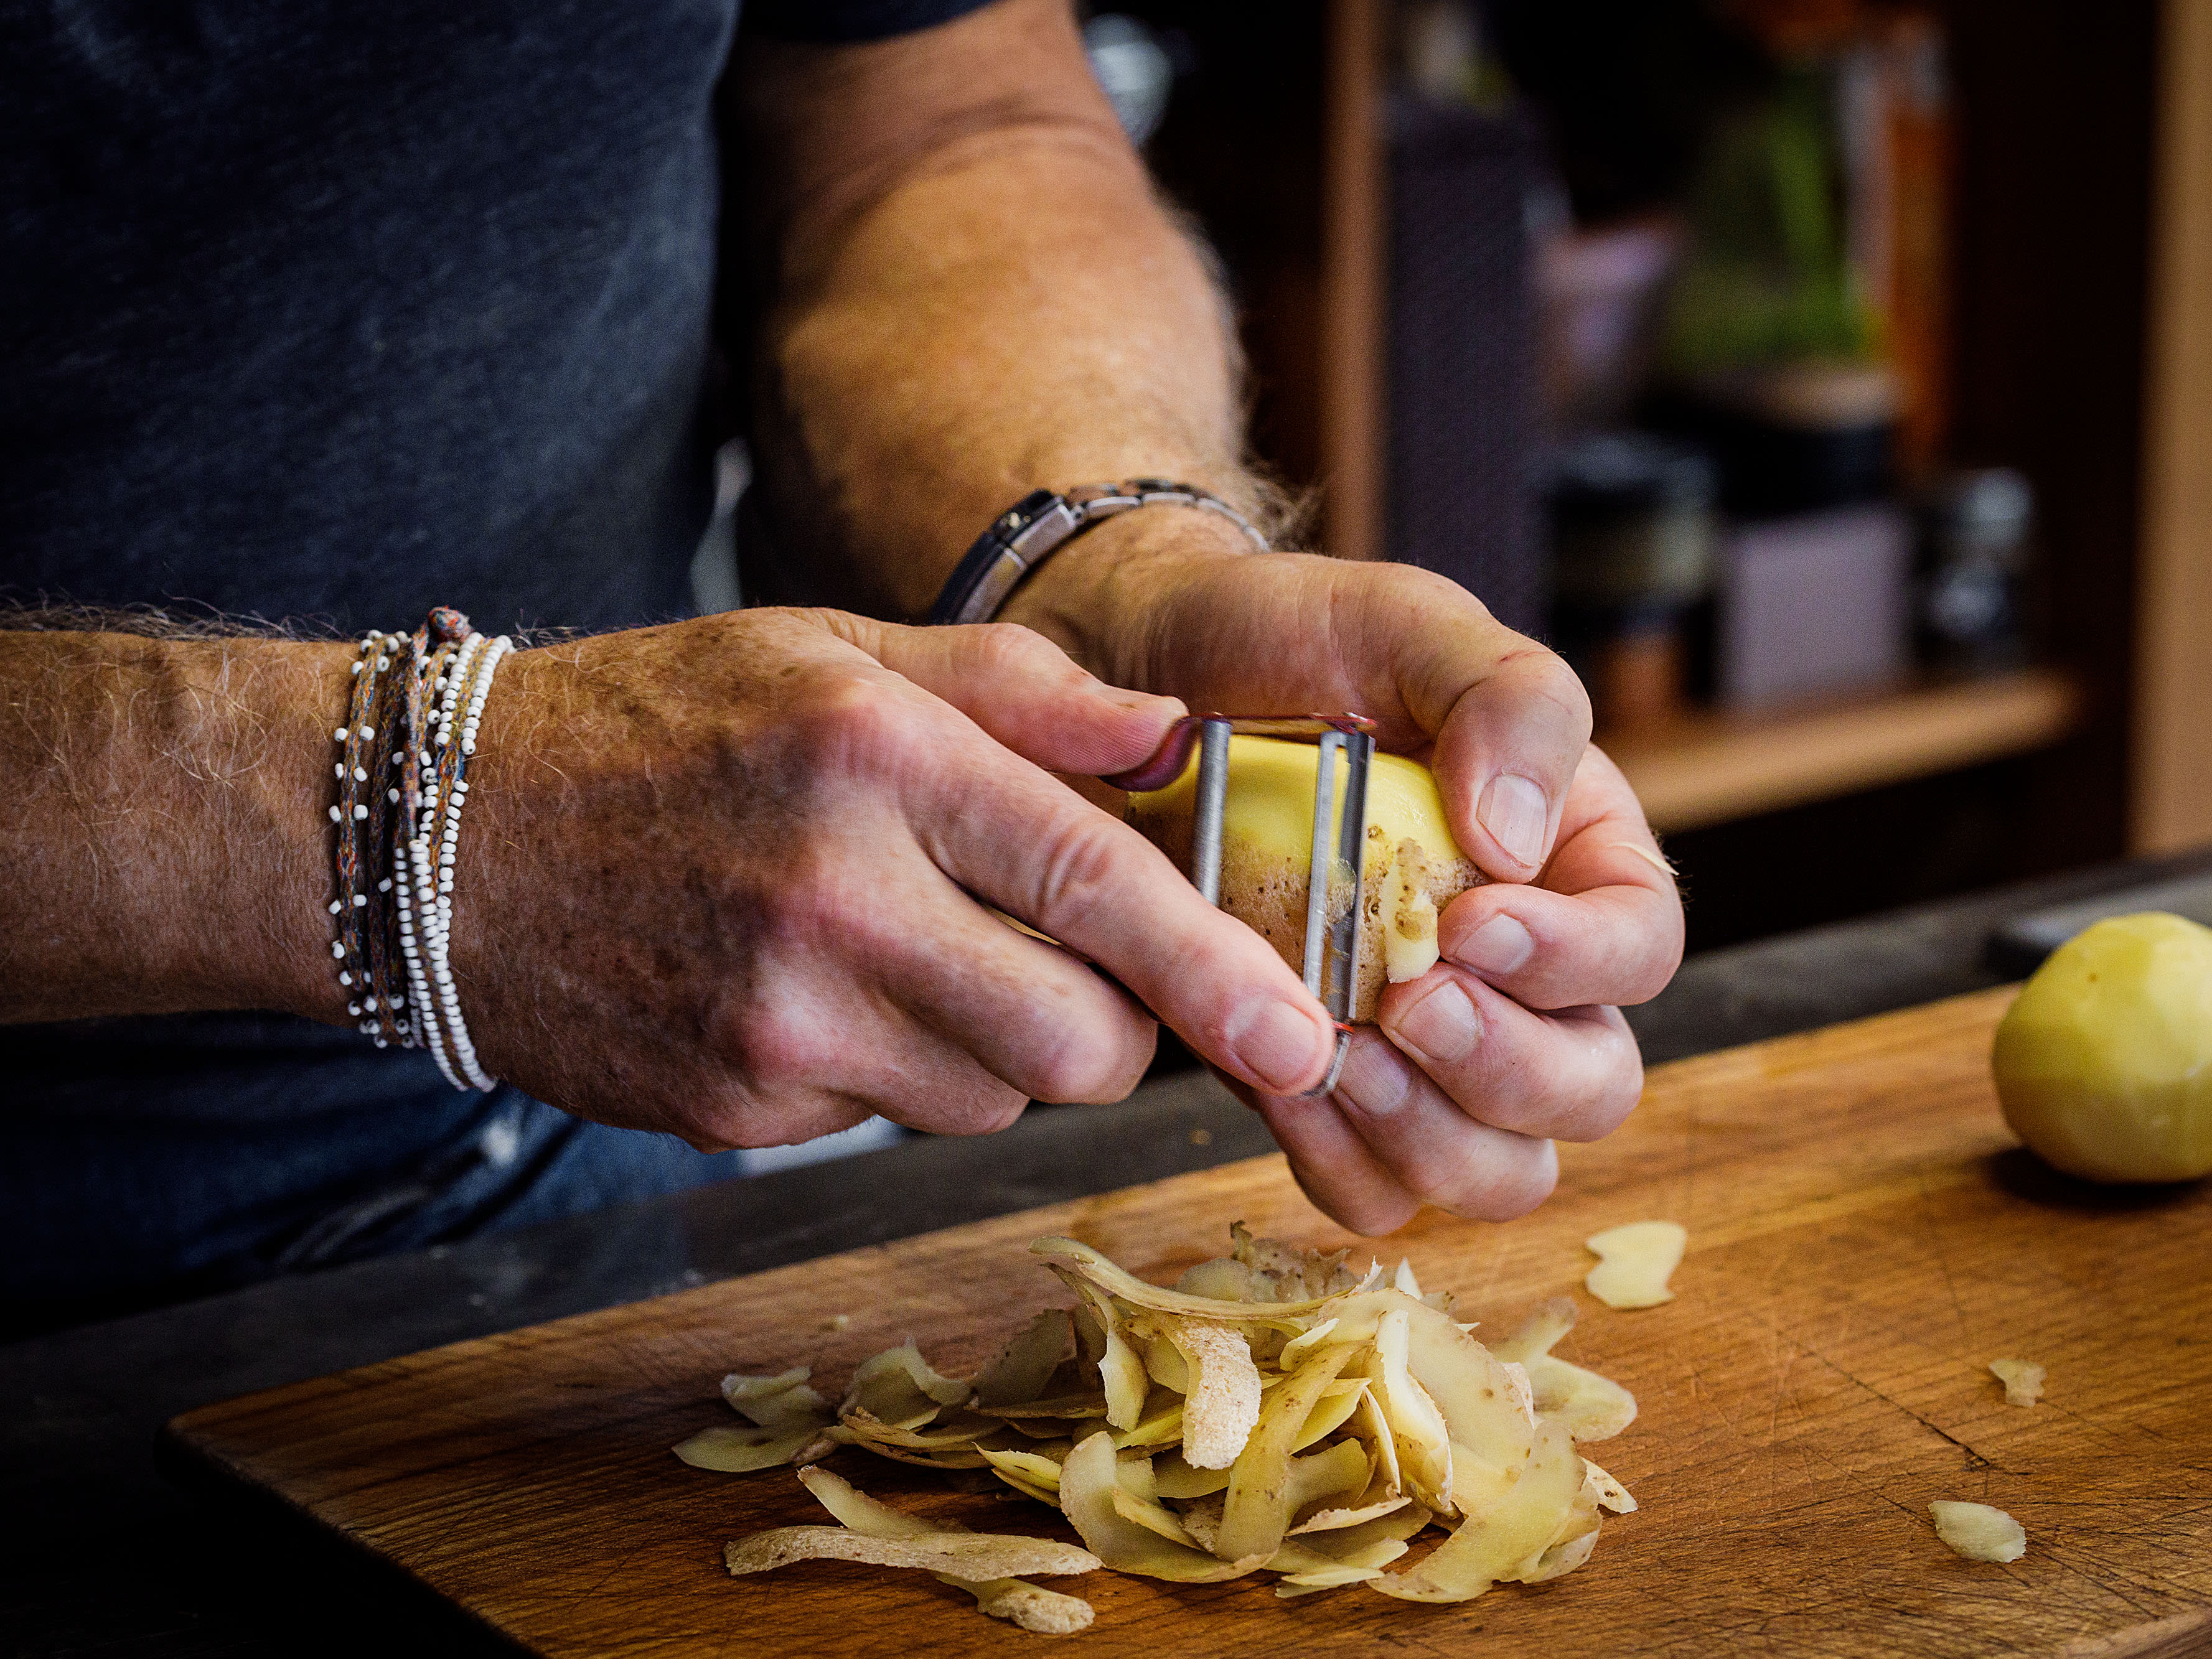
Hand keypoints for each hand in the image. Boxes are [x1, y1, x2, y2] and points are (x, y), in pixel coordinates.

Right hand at [452, 608, 1341, 1148]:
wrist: (439, 837)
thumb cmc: (659, 721)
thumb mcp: (830, 649)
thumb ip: (1015, 688)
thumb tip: (1174, 736)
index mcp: (871, 757)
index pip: (1094, 879)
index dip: (1216, 968)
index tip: (1306, 1033)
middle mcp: (829, 898)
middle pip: (1075, 1043)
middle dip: (1115, 1025)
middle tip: (1078, 962)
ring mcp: (775, 1022)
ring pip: (993, 1095)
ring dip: (1001, 1045)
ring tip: (914, 949)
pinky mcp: (734, 1106)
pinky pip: (890, 1118)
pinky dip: (898, 1068)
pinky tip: (825, 989)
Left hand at [1006, 518, 1683, 1232]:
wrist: (1146, 680)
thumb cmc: (1296, 642)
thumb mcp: (1410, 623)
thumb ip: (1507, 702)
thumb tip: (1520, 842)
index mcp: (1570, 858)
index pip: (1638, 945)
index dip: (1577, 960)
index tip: (1472, 923)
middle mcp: (1517, 972)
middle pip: (1588, 1087)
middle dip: (1509, 1069)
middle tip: (1410, 1005)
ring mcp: (1423, 1048)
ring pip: (1495, 1168)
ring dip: (1429, 1134)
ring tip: (1339, 1055)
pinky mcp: (1331, 1092)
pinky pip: (1374, 1189)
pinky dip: (1340, 1161)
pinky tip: (1282, 1086)